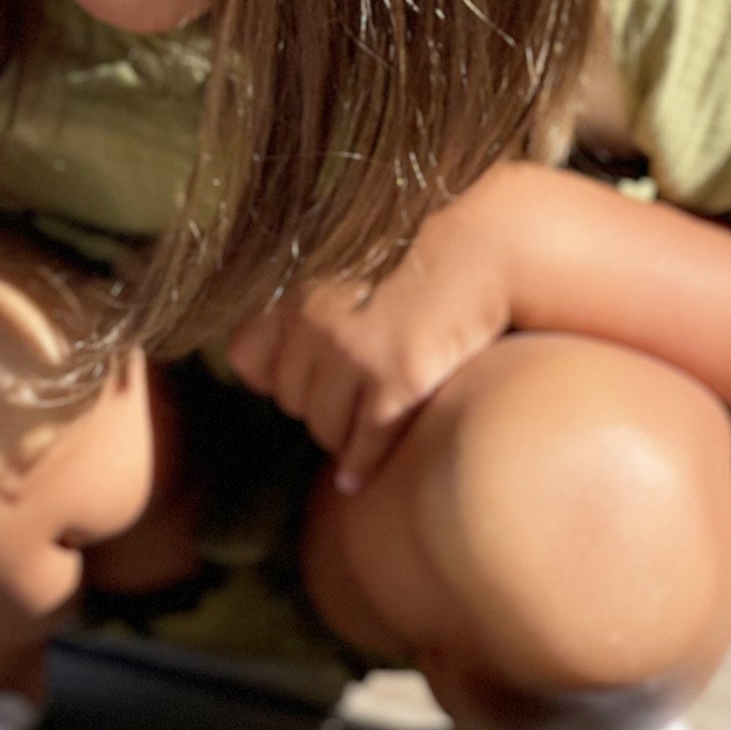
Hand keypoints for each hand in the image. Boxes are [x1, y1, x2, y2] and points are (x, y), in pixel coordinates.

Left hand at [226, 163, 531, 494]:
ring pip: (323, 428)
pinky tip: (357, 480)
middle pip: (290, 399)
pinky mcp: (397, 374)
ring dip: (342, 432)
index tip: (306, 375)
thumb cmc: (411, 259)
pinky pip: (364, 442)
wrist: (483, 248)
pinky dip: (361, 467)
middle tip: (352, 397)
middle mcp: (311, 316)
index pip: (247, 358)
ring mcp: (352, 347)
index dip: (275, 374)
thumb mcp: (337, 265)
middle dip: (317, 402)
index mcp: (292, 286)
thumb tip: (255, 380)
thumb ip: (292, 310)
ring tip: (367, 419)